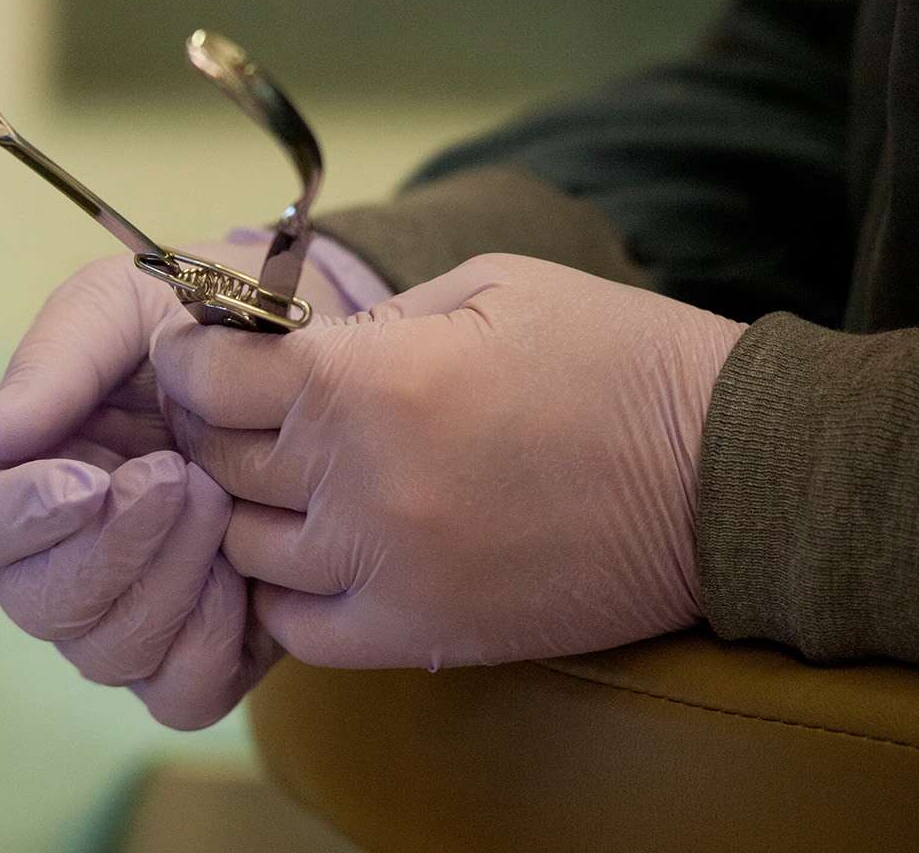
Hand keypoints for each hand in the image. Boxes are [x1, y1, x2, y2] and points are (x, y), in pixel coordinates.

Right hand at [0, 238, 352, 727]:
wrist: (295, 360)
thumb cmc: (188, 327)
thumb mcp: (122, 309)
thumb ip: (57, 362)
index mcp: (18, 477)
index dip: (21, 516)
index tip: (88, 482)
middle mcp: (57, 558)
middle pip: (37, 604)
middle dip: (111, 548)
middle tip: (179, 476)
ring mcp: (124, 613)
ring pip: (108, 655)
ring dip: (167, 582)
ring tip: (219, 496)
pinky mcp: (198, 649)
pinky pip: (183, 691)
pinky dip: (212, 639)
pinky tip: (245, 566)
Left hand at [150, 253, 743, 668]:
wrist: (726, 475)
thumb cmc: (616, 359)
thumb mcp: (490, 286)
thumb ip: (376, 318)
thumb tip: (300, 347)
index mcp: (371, 382)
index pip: (210, 377)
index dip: (191, 356)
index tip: (198, 350)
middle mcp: (360, 484)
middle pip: (219, 462)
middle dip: (220, 425)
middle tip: (246, 406)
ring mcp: (388, 570)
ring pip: (246, 548)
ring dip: (252, 508)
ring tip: (292, 479)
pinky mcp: (424, 633)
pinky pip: (298, 630)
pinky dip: (291, 591)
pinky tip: (321, 553)